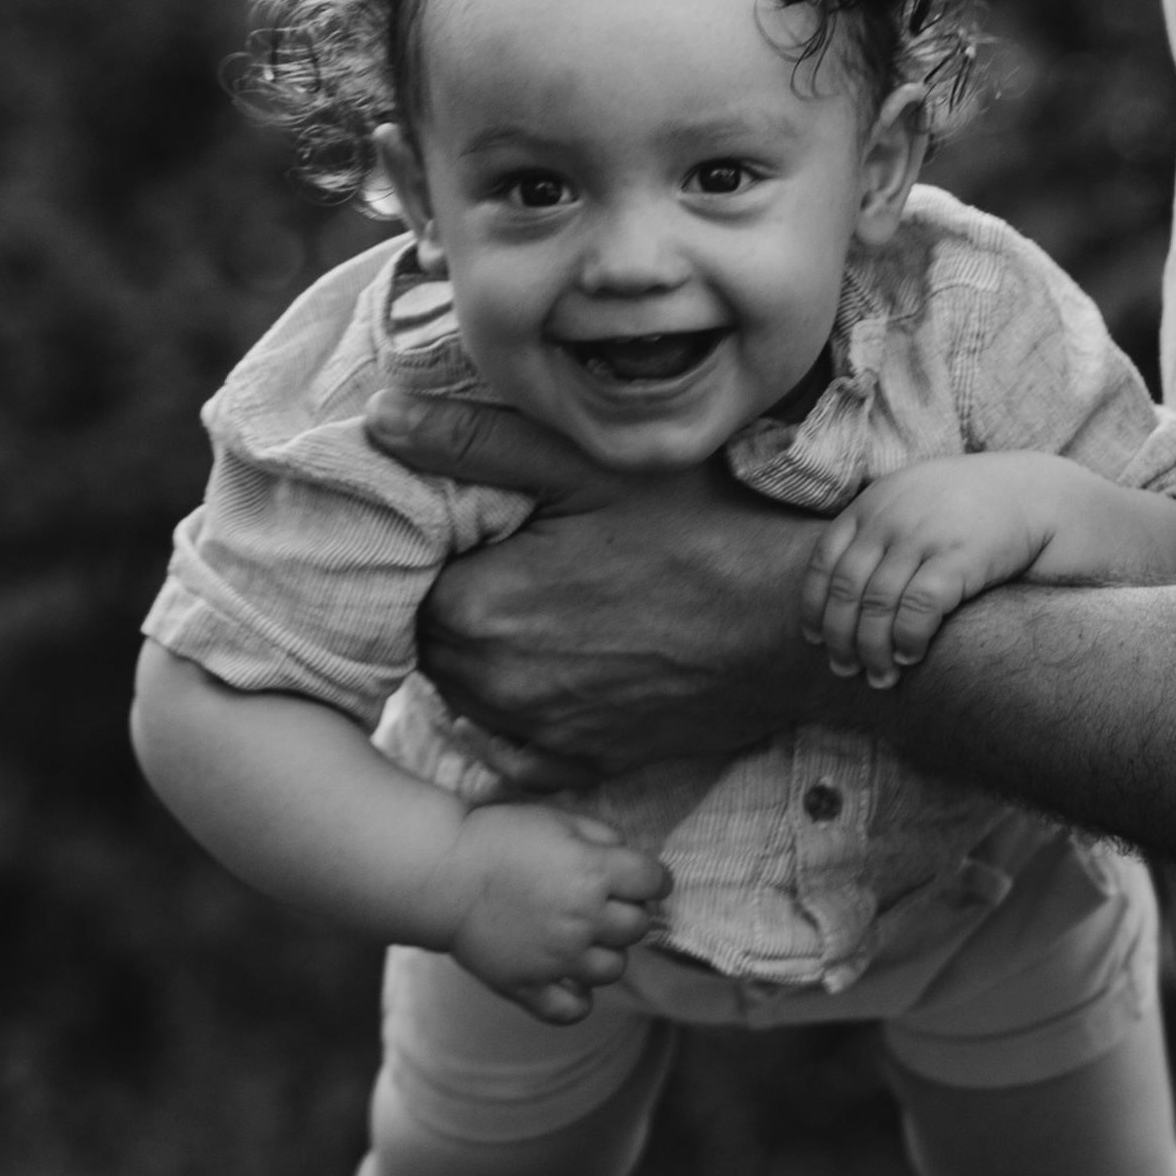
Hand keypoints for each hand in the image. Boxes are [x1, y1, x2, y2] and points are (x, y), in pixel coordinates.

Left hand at [365, 387, 826, 776]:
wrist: (799, 626)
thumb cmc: (702, 529)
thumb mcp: (588, 466)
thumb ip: (472, 440)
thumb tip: (376, 418)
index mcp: (477, 609)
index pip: (404, 574)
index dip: (437, 540)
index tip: (482, 515)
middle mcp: (493, 686)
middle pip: (431, 631)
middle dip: (459, 590)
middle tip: (519, 545)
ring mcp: (539, 730)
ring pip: (472, 680)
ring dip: (493, 641)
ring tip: (555, 591)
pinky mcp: (583, 756)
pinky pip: (523, 727)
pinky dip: (535, 691)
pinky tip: (583, 647)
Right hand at [436, 798, 669, 1025]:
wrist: (441, 873)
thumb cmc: (499, 837)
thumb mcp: (558, 819)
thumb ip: (603, 837)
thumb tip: (629, 860)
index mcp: (595, 873)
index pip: (656, 882)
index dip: (650, 877)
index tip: (637, 877)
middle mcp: (583, 919)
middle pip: (639, 927)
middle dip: (628, 912)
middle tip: (602, 902)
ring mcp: (557, 958)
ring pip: (614, 970)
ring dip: (606, 952)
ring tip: (582, 936)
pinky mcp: (527, 985)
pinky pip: (572, 1010)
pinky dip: (578, 999)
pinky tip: (569, 977)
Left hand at [802, 458, 1061, 688]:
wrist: (1036, 493)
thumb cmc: (972, 506)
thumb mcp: (914, 499)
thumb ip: (879, 528)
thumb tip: (843, 584)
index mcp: (873, 503)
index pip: (824, 561)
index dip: (814, 606)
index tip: (817, 638)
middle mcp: (891, 518)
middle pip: (846, 590)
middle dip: (841, 638)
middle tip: (845, 669)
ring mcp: (924, 536)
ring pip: (877, 606)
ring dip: (872, 650)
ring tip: (879, 677)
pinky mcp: (958, 557)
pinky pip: (918, 610)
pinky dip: (907, 639)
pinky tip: (910, 656)